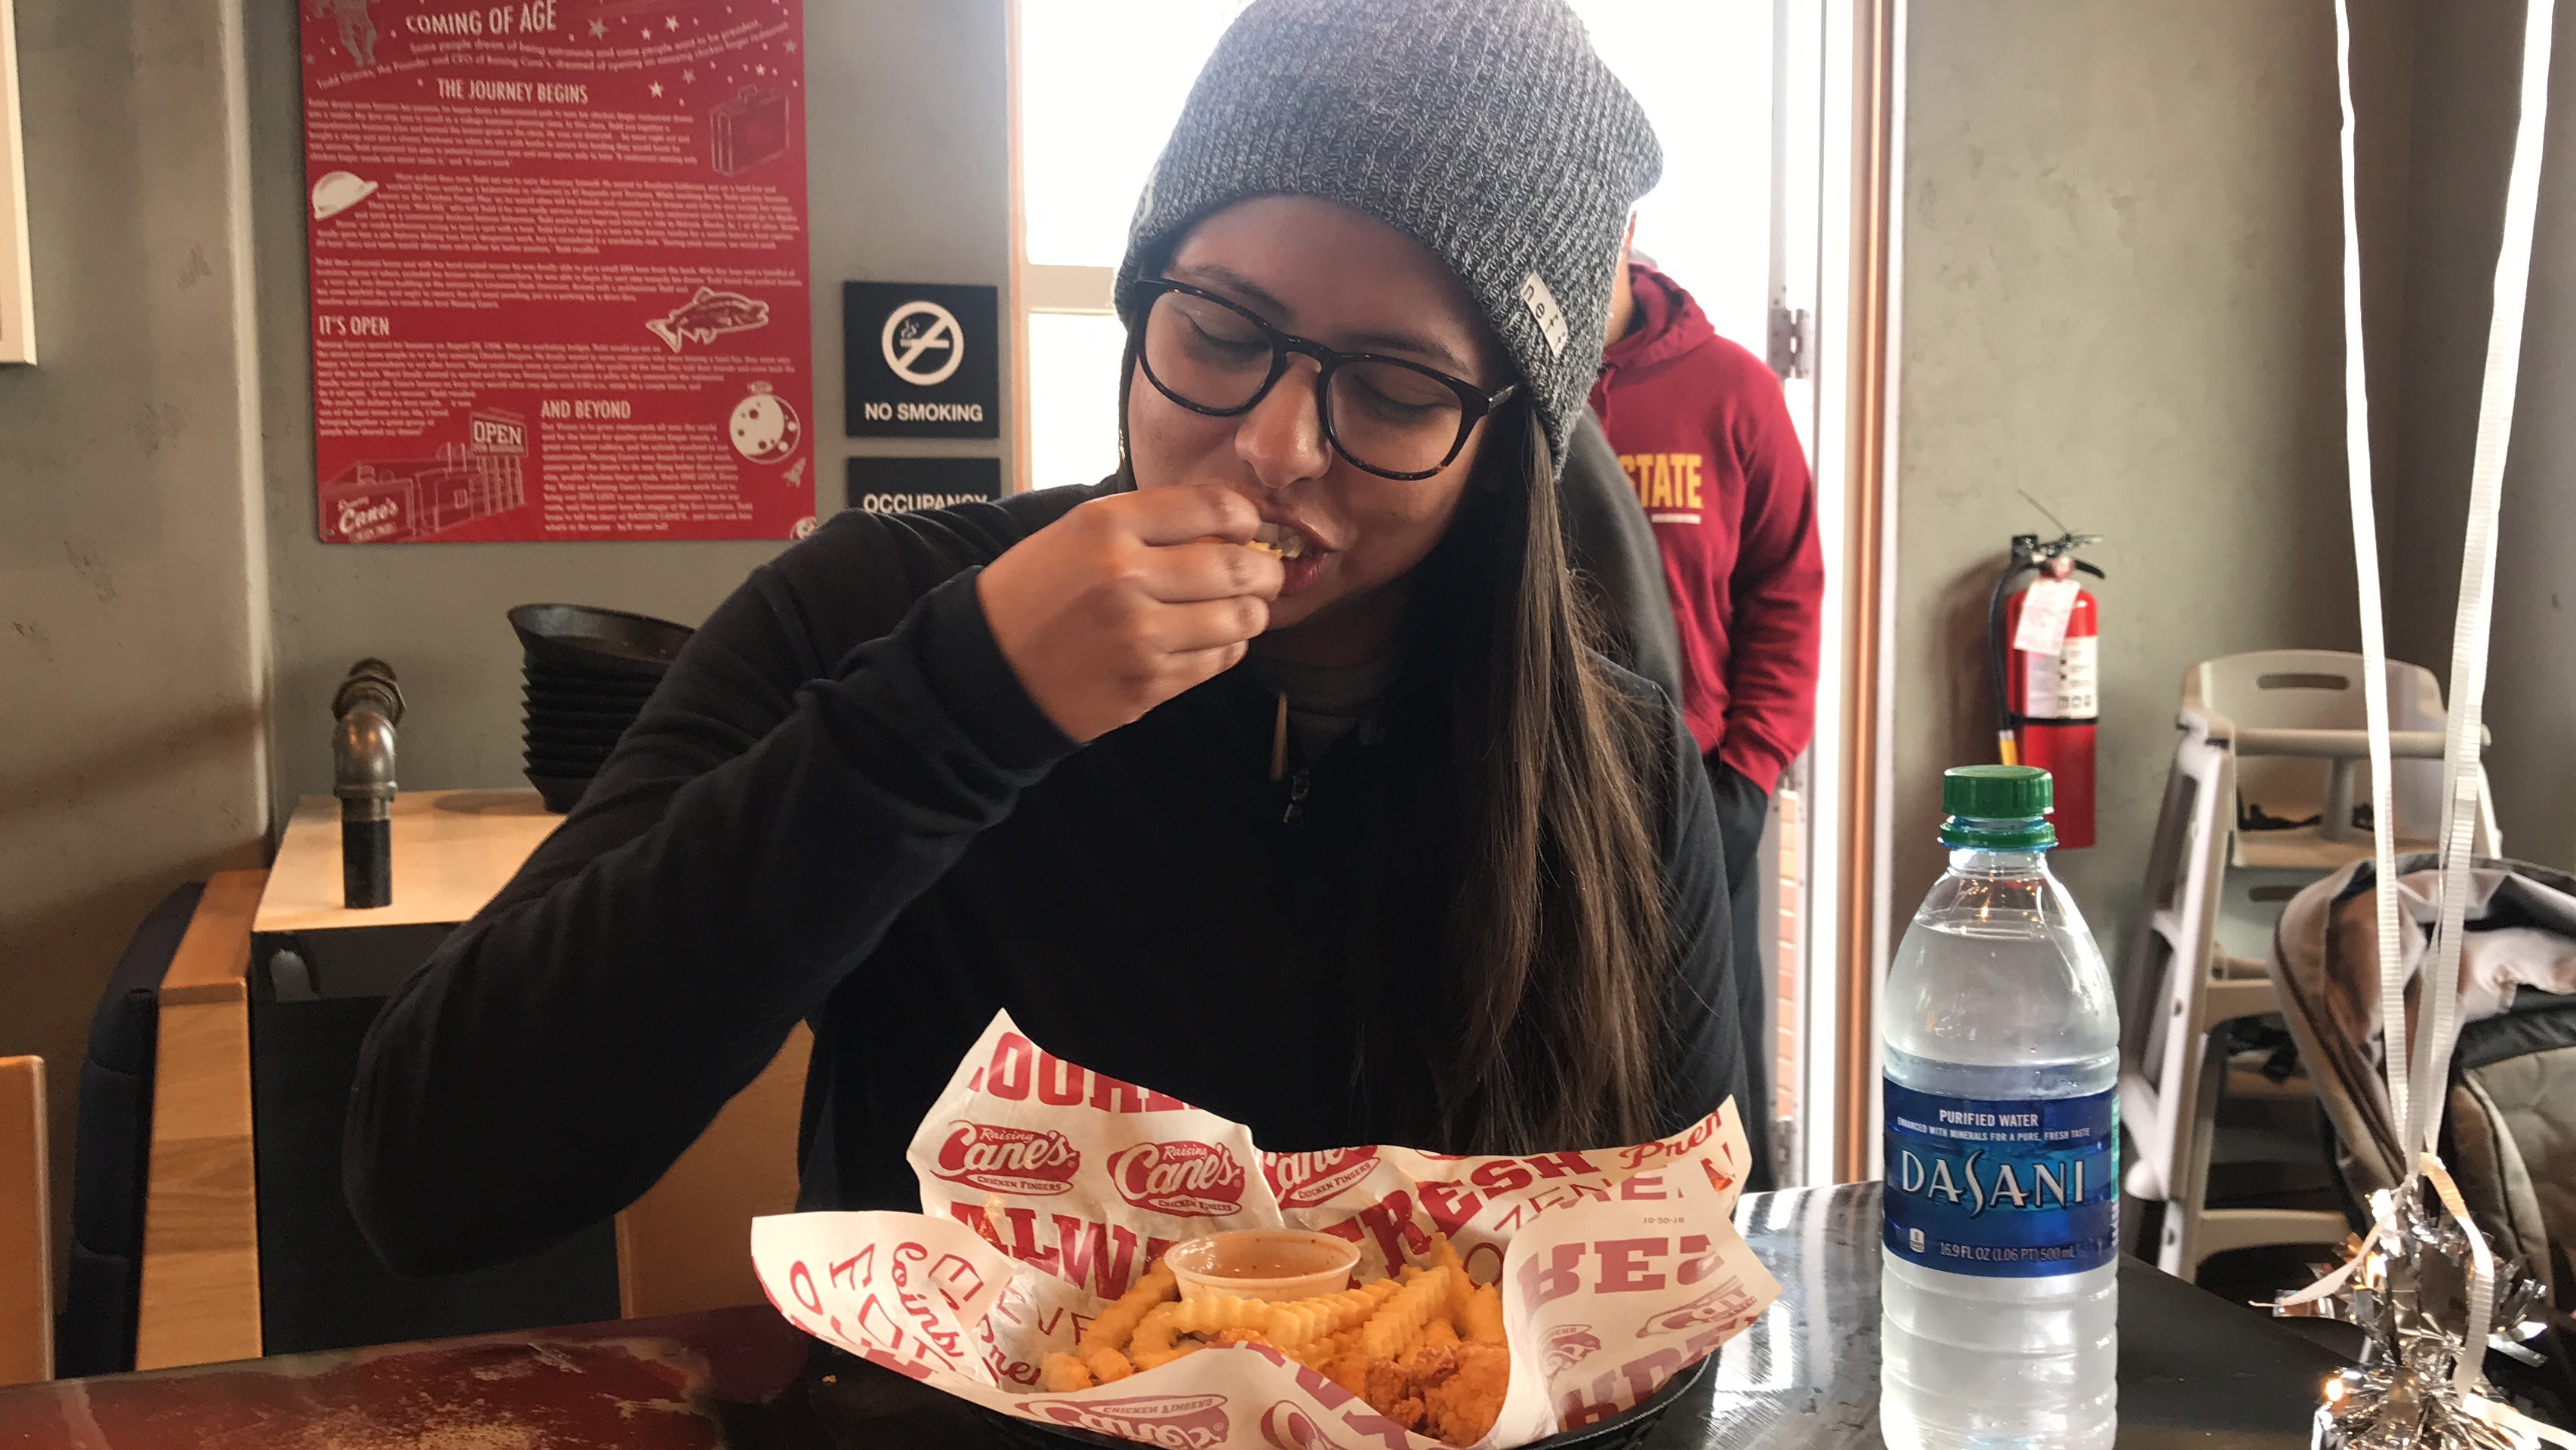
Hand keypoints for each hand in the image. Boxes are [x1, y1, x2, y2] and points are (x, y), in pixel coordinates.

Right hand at [977, 486, 1282, 741]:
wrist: (987, 669)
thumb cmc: (1036, 592)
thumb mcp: (1078, 531)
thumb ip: (1151, 519)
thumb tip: (1234, 517)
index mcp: (1106, 526)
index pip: (1215, 507)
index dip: (1248, 516)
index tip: (1249, 525)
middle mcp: (1125, 577)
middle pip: (1238, 565)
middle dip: (1266, 569)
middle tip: (1265, 571)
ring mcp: (1139, 637)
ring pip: (1240, 619)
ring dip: (1253, 612)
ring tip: (1242, 607)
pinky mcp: (1147, 684)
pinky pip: (1219, 660)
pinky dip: (1228, 647)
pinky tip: (1210, 638)